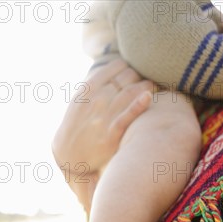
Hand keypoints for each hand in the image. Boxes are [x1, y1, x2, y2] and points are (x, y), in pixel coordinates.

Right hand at [52, 58, 152, 176]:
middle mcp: (97, 99)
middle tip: (145, 80)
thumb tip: (115, 69)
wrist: (70, 154)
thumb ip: (95, 84)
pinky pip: (127, 116)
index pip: (116, 66)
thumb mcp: (80, 100)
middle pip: (127, 77)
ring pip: (131, 92)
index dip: (129, 66)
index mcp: (89, 88)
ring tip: (153, 86)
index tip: (134, 71)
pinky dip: (139, 104)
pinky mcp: (112, 133)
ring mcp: (105, 116)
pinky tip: (148, 96)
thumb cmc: (78, 125)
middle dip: (139, 76)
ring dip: (146, 86)